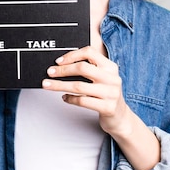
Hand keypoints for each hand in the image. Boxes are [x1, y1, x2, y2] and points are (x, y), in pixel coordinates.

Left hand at [42, 46, 161, 169]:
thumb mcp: (103, 78)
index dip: (72, 55)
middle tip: (50, 72)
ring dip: (59, 85)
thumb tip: (62, 65)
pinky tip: (65, 97)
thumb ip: (89, 69)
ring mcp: (111, 93)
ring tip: (48, 85)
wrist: (120, 117)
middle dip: (62, 70)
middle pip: (82, 68)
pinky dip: (70, 99)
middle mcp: (112, 78)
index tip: (59, 61)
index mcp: (110, 67)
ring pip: (79, 85)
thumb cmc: (106, 95)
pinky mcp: (107, 107)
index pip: (90, 52)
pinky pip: (82, 101)